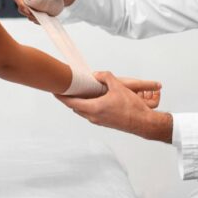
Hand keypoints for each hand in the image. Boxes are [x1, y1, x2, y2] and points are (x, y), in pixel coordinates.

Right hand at [12, 0, 78, 19]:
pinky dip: (38, 19)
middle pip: (20, 5)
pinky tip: (45, 19)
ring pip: (26, 11)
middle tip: (38, 17)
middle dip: (27, 13)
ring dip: (33, 17)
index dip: (20, 3)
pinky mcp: (37, 6)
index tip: (29, 11)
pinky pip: (33, 14)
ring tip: (44, 18)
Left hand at [56, 71, 171, 141]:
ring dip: (78, 102)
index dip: (61, 96)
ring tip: (77, 91)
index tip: (54, 91)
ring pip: (83, 111)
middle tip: (64, 88)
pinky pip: (90, 112)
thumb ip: (106, 77)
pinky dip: (87, 105)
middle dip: (68, 98)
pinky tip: (92, 97)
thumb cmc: (132, 107)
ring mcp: (99, 121)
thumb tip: (97, 74)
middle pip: (75, 107)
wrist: (143, 123)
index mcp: (94, 109)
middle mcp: (94, 117)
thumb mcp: (118, 87)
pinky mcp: (105, 122)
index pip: (71, 103)